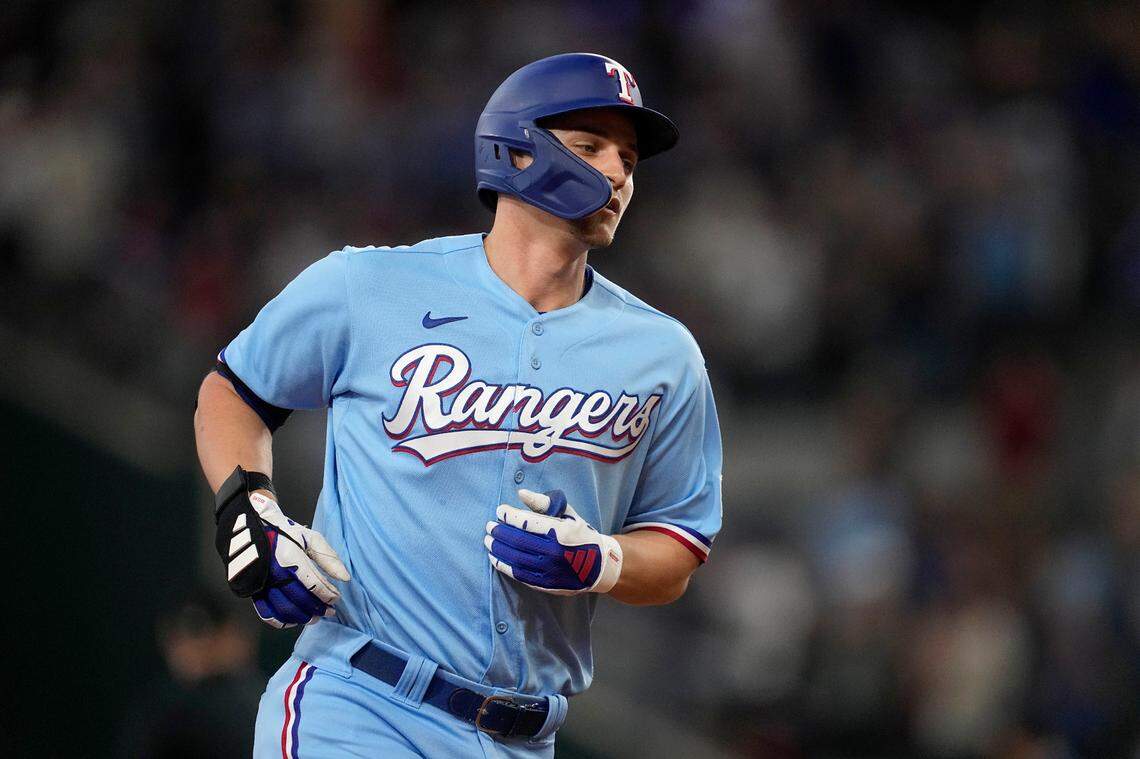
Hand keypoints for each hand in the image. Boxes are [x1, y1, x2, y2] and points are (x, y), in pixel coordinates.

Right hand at [215, 468, 349, 627]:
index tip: (337, 598)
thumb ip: (329, 558)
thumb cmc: (286, 533)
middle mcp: (274, 572)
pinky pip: (266, 613)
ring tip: (315, 618)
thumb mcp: (310, 538)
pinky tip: (294, 621)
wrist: (252, 527)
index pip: (314, 584)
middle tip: (330, 612)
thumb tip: (345, 578)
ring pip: (284, 609)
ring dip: (302, 618)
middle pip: (300, 599)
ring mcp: (262, 582)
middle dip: (318, 608)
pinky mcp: (253, 589)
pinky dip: (281, 621)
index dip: (328, 594)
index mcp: (290, 557)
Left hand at [485, 489, 622, 594]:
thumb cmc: (580, 534)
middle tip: (489, 526)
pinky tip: (495, 557)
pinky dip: (503, 565)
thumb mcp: (568, 514)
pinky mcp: (544, 583)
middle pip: (517, 541)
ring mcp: (548, 570)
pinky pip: (518, 574)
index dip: (509, 515)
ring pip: (514, 558)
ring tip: (488, 540)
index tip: (500, 510)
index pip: (526, 522)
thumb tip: (521, 494)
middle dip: (499, 532)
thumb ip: (544, 503)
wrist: (598, 566)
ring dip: (497, 548)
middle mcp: (554, 552)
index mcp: (560, 531)